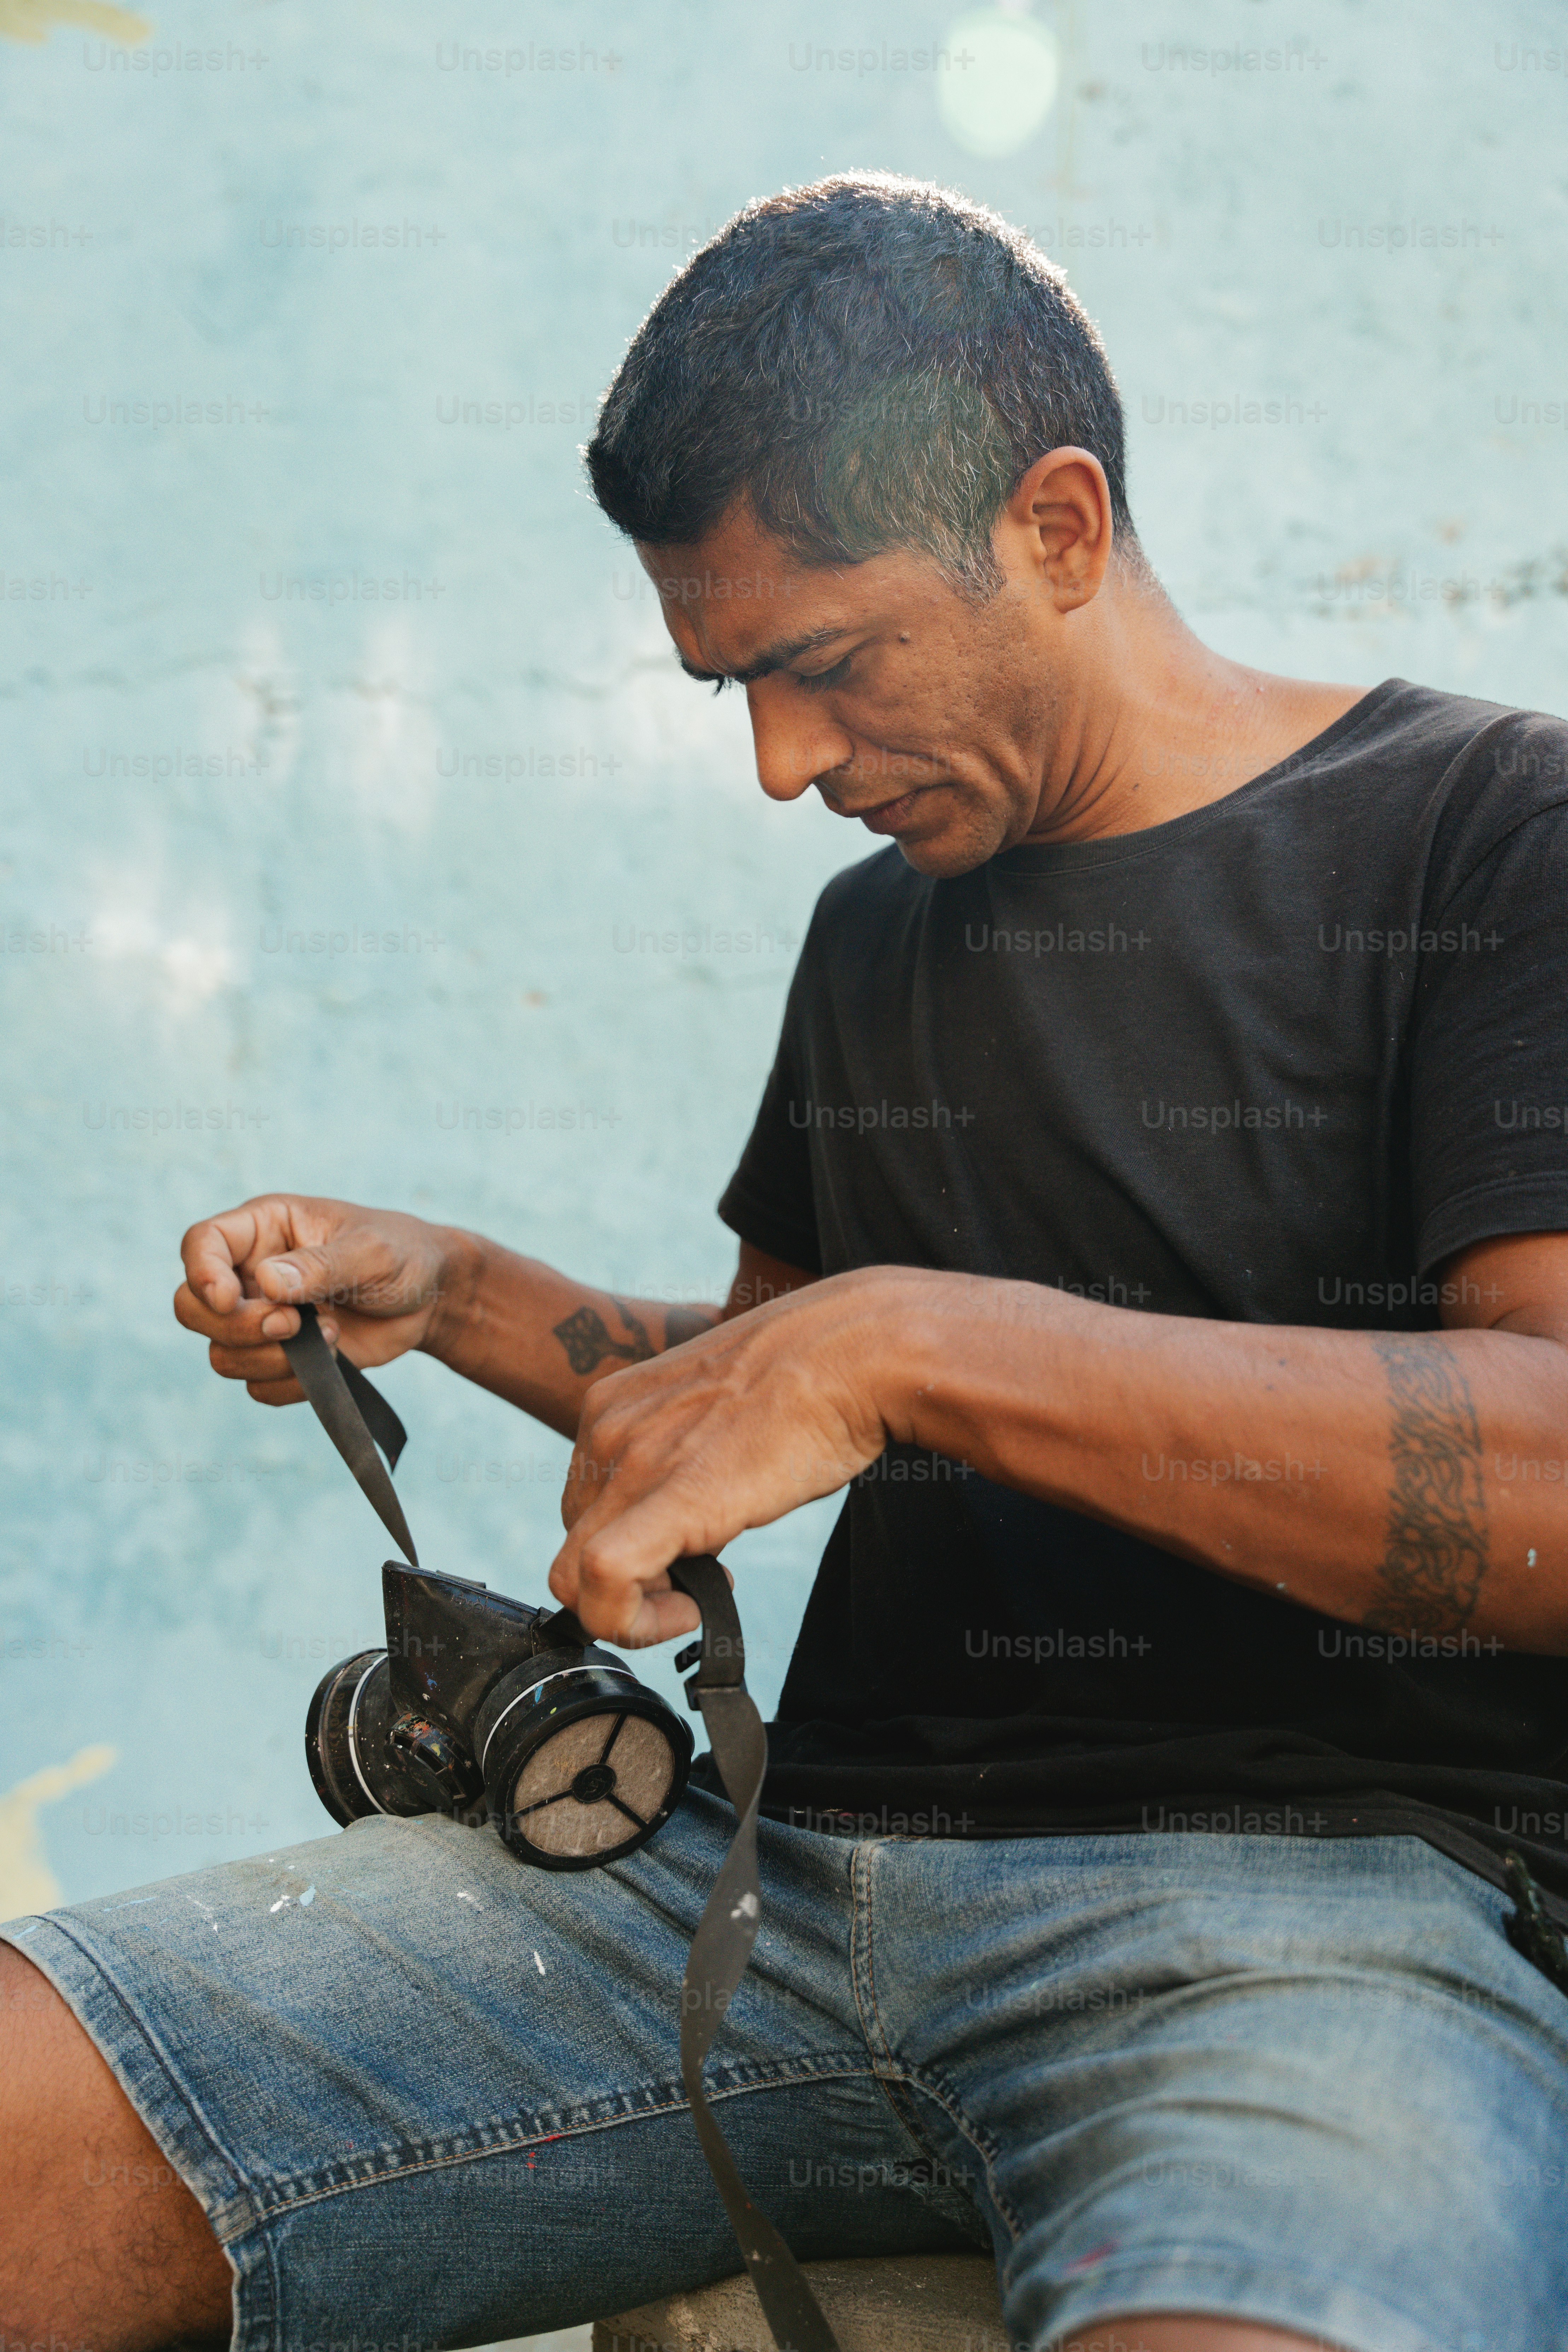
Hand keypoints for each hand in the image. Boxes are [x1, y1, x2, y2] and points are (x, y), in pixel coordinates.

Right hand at [174, 1194, 457, 1404]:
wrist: (431, 1299)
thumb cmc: (402, 1255)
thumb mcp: (371, 1251)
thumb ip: (321, 1265)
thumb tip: (267, 1282)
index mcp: (263, 1229)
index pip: (201, 1243)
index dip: (201, 1273)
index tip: (229, 1298)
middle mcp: (251, 1274)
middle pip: (193, 1308)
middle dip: (235, 1327)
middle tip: (291, 1324)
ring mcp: (262, 1319)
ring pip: (222, 1354)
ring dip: (270, 1359)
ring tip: (329, 1336)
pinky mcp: (281, 1358)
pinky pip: (258, 1386)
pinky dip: (292, 1383)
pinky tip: (334, 1358)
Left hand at [547, 1268, 913, 1646]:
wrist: (853, 1352)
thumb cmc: (804, 1381)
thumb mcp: (711, 1414)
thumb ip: (677, 1458)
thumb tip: (684, 1518)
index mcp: (612, 1407)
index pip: (583, 1508)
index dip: (624, 1551)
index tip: (677, 1558)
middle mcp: (608, 1430)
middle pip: (574, 1545)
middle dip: (628, 1586)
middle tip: (691, 1586)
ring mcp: (634, 1462)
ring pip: (573, 1578)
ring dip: (632, 1610)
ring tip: (697, 1596)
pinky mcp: (673, 1497)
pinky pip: (603, 1581)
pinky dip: (633, 1620)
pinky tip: (694, 1606)